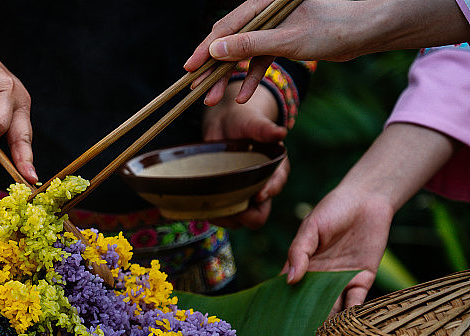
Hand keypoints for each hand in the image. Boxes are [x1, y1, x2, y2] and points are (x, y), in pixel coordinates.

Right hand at [185, 0, 469, 105]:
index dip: (206, 48)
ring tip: (213, 99)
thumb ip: (251, 45)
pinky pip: (262, 60)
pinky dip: (253, 77)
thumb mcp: (289, 39)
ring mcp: (276, 28)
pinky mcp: (287, 41)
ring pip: (243, 54)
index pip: (226, 26)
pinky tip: (244, 96)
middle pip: (230, 40)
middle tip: (195, 89)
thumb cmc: (336, 26)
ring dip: (230, 78)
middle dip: (212, 67)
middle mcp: (266, 13)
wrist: (372, 28)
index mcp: (264, 3)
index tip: (189, 68)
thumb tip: (216, 49)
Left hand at [202, 82, 287, 229]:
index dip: (266, 195)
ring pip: (237, 220)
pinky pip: (221, 215)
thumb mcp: (254, 123)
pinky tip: (198, 208)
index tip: (257, 195)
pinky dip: (210, 214)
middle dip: (242, 215)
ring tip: (207, 207)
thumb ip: (265, 129)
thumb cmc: (245, 121)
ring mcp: (242, 196)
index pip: (274, 189)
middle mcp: (260, 188)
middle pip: (257, 216)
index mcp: (274, 172)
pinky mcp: (224, 198)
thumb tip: (281, 132)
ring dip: (223, 218)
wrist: (225, 122)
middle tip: (224, 206)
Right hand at [284, 188, 392, 313]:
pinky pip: (356, 300)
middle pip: (310, 303)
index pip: (288, 289)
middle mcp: (320, 277)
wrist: (367, 200)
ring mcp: (341, 280)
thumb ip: (299, 252)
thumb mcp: (310, 228)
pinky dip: (352, 313)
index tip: (275, 322)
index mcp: (302, 265)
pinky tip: (346, 324)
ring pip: (332, 307)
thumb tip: (289, 280)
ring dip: (327, 322)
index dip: (282, 304)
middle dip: (305, 320)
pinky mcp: (362, 280)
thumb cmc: (333, 209)